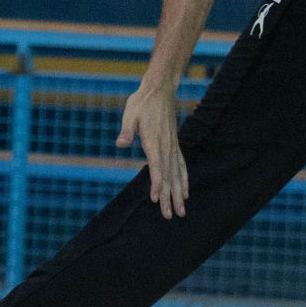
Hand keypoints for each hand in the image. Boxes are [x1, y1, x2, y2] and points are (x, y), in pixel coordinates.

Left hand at [118, 83, 186, 218]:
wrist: (159, 91)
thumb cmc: (141, 103)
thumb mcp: (129, 114)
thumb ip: (126, 130)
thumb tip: (120, 143)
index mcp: (154, 141)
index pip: (156, 167)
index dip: (157, 184)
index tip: (156, 199)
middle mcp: (166, 147)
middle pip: (169, 176)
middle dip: (170, 197)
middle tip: (171, 215)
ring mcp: (172, 147)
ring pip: (177, 174)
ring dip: (179, 193)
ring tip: (181, 211)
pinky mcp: (174, 145)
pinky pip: (181, 166)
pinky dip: (184, 180)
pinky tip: (185, 192)